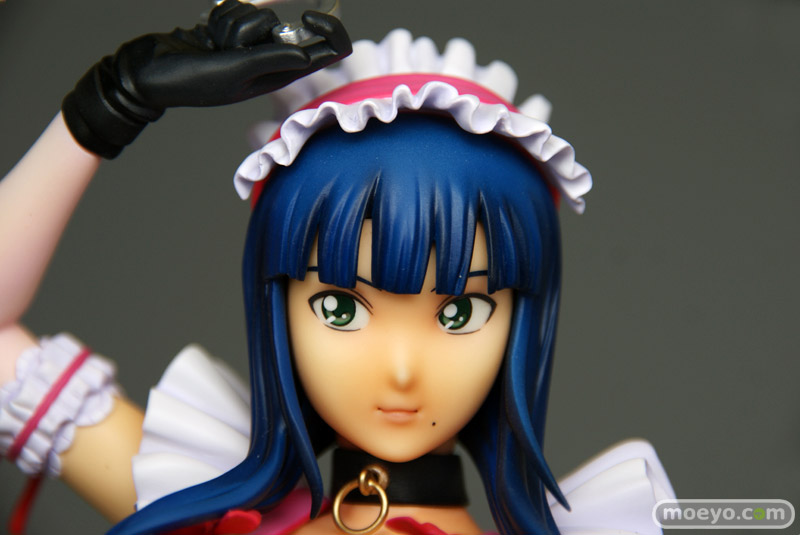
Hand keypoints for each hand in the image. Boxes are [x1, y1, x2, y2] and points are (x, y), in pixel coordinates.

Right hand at [62, 0, 350, 157]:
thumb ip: (271, 62)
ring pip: (261, 15)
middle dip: (260, 27)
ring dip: (235, 23)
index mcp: (277, 78)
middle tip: (232, 42)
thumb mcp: (233, 73)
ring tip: (214, 44)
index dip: (327, 33)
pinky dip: (222, 17)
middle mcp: (267, 63)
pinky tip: (206, 35)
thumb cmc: (188, 80)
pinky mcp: (230, 32)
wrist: (147, 70)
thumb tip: (307, 55)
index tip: (310, 15)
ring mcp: (249, 47)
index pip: (322, 55)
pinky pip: (240, 9)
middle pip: (288, 29)